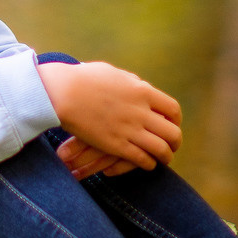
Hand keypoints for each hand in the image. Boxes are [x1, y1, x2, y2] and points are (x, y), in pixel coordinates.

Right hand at [38, 61, 182, 171]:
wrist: (62, 92)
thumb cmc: (83, 79)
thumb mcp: (114, 74)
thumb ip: (131, 82)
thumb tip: (140, 87)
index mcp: (142, 91)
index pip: (172, 110)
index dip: (175, 121)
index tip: (171, 125)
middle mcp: (141, 111)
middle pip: (172, 132)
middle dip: (175, 142)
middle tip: (171, 146)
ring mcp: (129, 129)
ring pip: (161, 149)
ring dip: (165, 156)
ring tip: (162, 159)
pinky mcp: (116, 145)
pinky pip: (142, 159)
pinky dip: (148, 164)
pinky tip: (145, 163)